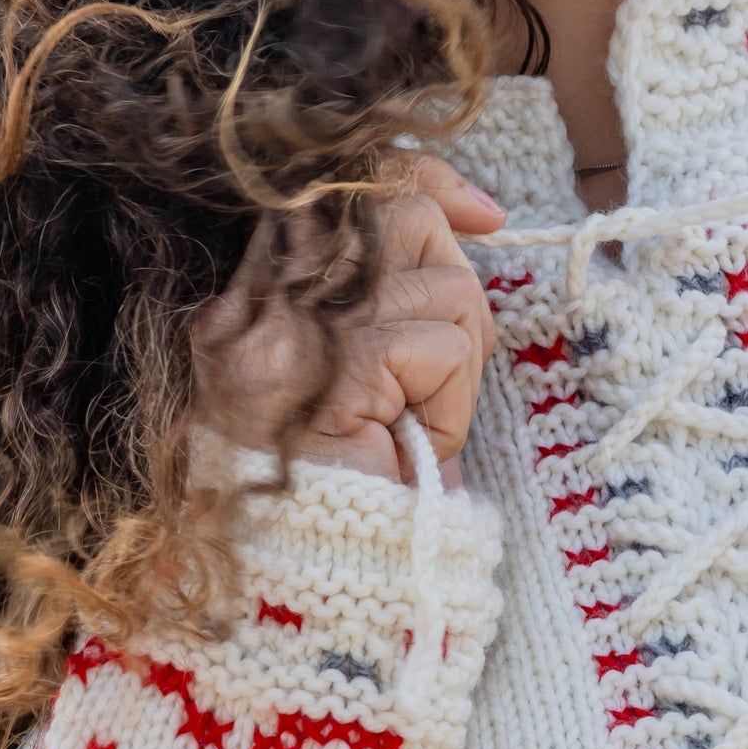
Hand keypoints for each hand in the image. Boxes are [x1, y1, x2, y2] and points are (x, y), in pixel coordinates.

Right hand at [198, 158, 503, 487]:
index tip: (484, 215)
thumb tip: (480, 216)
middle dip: (455, 286)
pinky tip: (414, 442)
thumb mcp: (375, 367)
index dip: (425, 179)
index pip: (346, 181)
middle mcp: (266, 293)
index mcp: (263, 285)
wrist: (321, 569)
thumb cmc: (354, 478)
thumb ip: (396, 284)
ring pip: (446, 286)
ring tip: (417, 420)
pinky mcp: (341, 366)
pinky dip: (453, 404)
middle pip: (406, 214)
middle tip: (443, 366)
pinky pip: (447, 348)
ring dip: (459, 364)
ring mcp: (297, 326)